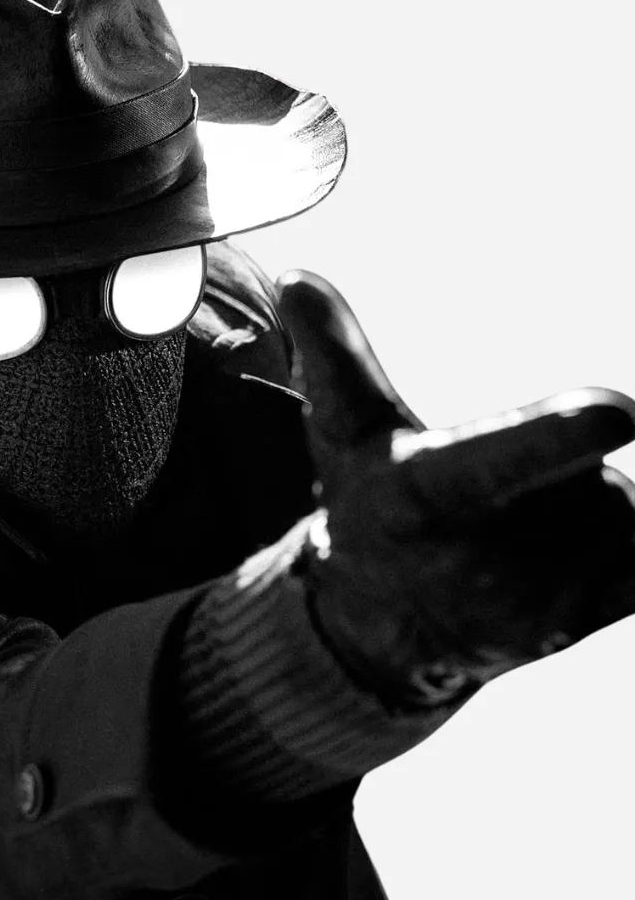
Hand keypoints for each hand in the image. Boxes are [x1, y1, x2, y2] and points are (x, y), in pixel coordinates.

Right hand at [276, 270, 634, 708]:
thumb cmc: (369, 504)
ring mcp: (541, 603)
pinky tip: (557, 551)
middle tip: (495, 494)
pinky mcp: (587, 619)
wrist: (386, 621)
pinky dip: (618, 537)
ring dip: (588, 498)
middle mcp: (486, 559)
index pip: (494, 462)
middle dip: (563, 462)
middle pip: (587, 474)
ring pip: (621, 506)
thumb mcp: (342, 431)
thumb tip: (297, 278)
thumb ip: (333, 353)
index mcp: (426, 495)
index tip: (620, 410)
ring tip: (516, 526)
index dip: (554, 437)